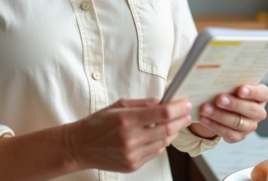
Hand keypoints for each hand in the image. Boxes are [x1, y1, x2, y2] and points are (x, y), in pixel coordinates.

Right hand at [62, 97, 192, 172]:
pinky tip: (159, 136)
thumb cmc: (97, 124)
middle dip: (181, 120)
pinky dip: (160, 143)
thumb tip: (161, 101)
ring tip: (174, 124)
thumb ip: (141, 103)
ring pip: (163, 143)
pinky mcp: (132, 165)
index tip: (186, 103)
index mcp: (126, 120)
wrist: (80, 146)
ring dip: (172, 132)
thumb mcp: (117, 106)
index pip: (162, 114)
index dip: (178, 108)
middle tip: (187, 114)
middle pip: (167, 129)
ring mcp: (132, 154)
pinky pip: (154, 153)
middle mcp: (130, 139)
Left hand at [191, 84, 267, 142]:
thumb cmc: (228, 89)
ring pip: (238, 123)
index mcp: (261, 95)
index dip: (253, 92)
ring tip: (205, 108)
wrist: (221, 105)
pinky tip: (204, 119)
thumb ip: (229, 79)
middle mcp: (258, 112)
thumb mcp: (230, 82)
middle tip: (219, 98)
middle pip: (251, 110)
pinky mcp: (239, 136)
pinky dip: (215, 126)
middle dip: (233, 104)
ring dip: (220, 116)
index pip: (263, 93)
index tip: (240, 89)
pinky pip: (229, 134)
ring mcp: (250, 125)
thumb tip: (216, 70)